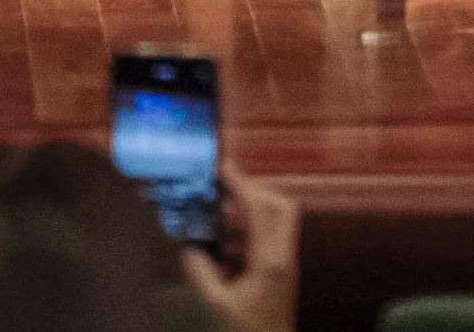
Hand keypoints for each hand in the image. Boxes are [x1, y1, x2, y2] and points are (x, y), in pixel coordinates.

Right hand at [181, 171, 299, 331]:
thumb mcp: (217, 305)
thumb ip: (201, 273)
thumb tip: (190, 248)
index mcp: (270, 261)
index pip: (259, 210)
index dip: (241, 185)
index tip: (224, 168)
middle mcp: (283, 257)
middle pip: (280, 206)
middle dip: (253, 190)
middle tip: (225, 187)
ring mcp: (284, 264)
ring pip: (275, 221)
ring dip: (249, 211)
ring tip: (219, 214)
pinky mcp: (279, 272)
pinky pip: (267, 239)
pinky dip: (247, 232)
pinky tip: (225, 244)